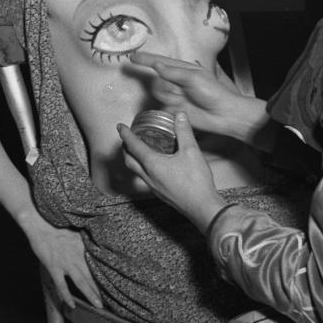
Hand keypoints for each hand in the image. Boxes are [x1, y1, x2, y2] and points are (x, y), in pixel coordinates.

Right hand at [20, 216, 102, 310]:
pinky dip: (67, 296)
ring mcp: (66, 264)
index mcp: (83, 247)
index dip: (105, 275)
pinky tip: (71, 305)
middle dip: (101, 289)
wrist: (41, 225)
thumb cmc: (56, 225)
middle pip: (92, 276)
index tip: (112, 284)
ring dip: (90, 294)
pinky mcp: (54, 268)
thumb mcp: (75, 232)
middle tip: (110, 300)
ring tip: (98, 305)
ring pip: (81, 282)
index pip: (97, 265)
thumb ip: (84, 241)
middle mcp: (77, 257)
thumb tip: (94, 245)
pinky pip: (62, 285)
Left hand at [118, 112, 225, 232]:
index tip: (120, 126)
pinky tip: (154, 165)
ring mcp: (153, 187)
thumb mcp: (192, 151)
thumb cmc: (196, 181)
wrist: (202, 208)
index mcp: (153, 164)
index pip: (134, 146)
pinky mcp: (160, 193)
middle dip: (125, 148)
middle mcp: (149, 176)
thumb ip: (184, 132)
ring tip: (138, 149)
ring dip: (132, 158)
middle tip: (126, 137)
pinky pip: (145, 178)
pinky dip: (142, 167)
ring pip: (136, 171)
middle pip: (129, 160)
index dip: (126, 135)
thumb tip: (180, 115)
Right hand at [127, 50, 248, 136]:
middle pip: (156, 78)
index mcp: (183, 69)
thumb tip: (157, 65)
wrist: (222, 115)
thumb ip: (173, 72)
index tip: (132, 57)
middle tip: (176, 91)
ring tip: (184, 101)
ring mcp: (174, 95)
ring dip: (168, 96)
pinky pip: (162, 105)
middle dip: (162, 85)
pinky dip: (168, 106)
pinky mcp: (173, 109)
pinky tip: (181, 108)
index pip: (160, 61)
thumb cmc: (213, 92)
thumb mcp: (194, 78)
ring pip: (158, 92)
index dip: (145, 59)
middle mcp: (176, 81)